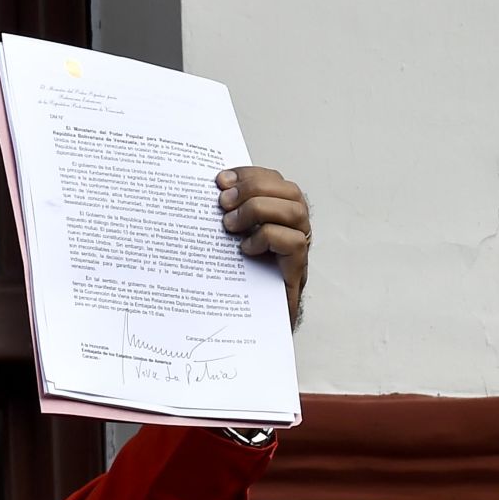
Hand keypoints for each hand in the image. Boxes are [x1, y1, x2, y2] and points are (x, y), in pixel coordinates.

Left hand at [216, 166, 309, 329]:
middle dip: (253, 189)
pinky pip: (294, 242)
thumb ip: (222, 218)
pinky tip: (244, 250)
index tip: (220, 181)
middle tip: (222, 204)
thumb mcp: (225, 243)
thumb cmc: (234, 280)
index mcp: (278, 216)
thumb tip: (199, 192)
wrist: (247, 324)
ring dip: (259, 210)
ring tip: (231, 225)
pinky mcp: (296, 270)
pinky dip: (267, 238)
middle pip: (290, 191)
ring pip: (296, 210)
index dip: (249, 174)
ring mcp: (298, 250)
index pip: (274, 180)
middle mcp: (294, 229)